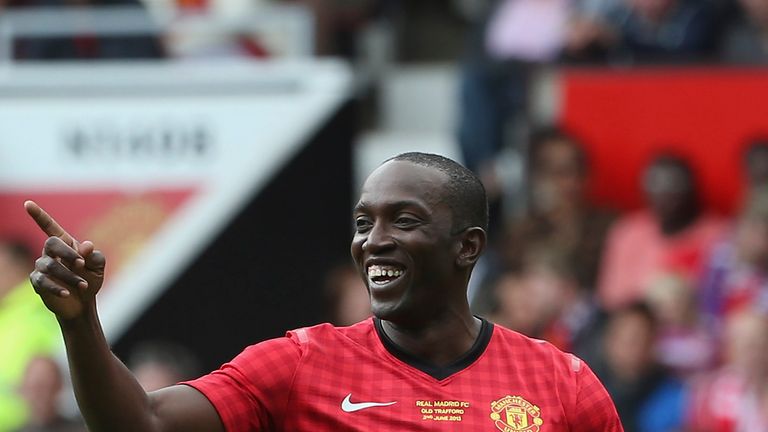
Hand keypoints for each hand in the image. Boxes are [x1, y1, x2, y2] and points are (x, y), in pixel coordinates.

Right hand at [25, 201, 105, 320]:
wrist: (84, 302)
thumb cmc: (91, 278)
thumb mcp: (98, 266)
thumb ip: (94, 255)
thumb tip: (86, 245)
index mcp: (65, 243)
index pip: (49, 226)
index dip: (39, 215)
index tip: (27, 203)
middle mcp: (50, 252)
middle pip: (51, 243)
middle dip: (68, 253)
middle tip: (82, 265)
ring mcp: (42, 266)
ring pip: (49, 265)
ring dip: (69, 275)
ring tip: (84, 285)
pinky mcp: (38, 282)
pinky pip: (43, 282)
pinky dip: (57, 288)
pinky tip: (67, 293)